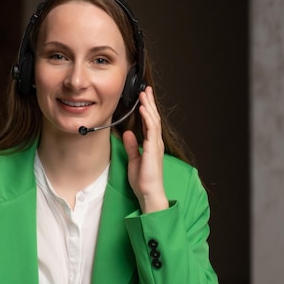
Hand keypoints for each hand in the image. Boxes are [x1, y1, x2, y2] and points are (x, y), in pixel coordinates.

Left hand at [122, 86, 167, 213]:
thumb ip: (132, 146)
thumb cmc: (143, 181)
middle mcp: (155, 143)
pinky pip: (151, 130)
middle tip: (146, 90)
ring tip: (144, 94)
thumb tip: (128, 134)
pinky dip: (148, 118)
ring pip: (153, 121)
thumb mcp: (134, 160)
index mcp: (151, 145)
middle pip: (153, 118)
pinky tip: (144, 108)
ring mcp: (155, 145)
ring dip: (149, 106)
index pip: (149, 123)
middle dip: (149, 103)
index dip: (147, 110)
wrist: (149, 193)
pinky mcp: (153, 149)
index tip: (143, 99)